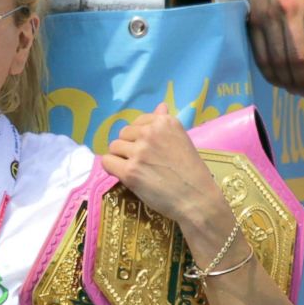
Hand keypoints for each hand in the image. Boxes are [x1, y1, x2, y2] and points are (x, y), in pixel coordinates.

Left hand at [101, 104, 223, 225]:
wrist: (196, 199)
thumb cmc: (192, 172)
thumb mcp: (182, 140)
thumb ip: (166, 123)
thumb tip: (160, 105)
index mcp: (165, 123)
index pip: (137, 122)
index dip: (139, 137)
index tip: (149, 150)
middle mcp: (150, 133)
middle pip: (123, 134)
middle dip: (129, 147)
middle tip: (143, 162)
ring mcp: (139, 152)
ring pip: (114, 147)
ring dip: (121, 158)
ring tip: (137, 170)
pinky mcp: (129, 171)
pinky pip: (107, 162)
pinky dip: (112, 168)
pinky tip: (125, 175)